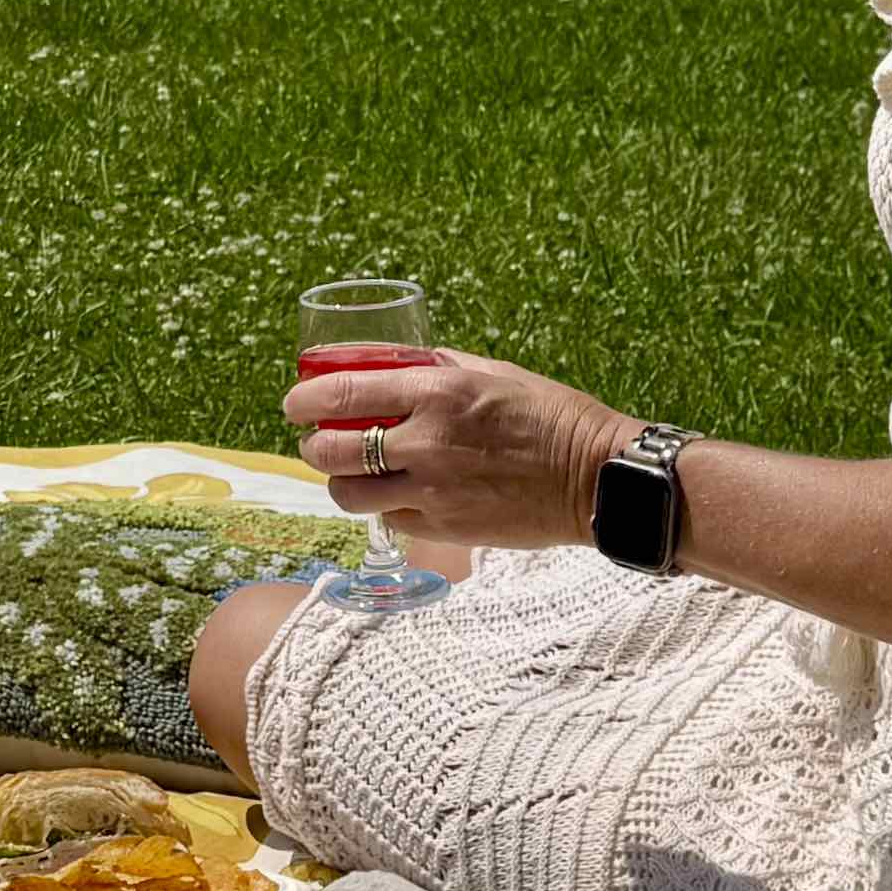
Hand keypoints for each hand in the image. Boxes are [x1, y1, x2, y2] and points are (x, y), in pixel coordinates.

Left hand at [282, 349, 639, 553]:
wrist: (597, 477)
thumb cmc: (551, 416)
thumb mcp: (494, 372)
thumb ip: (438, 367)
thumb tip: (392, 363)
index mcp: (438, 392)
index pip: (343, 392)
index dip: (305, 399)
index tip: (294, 403)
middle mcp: (428, 442)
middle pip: (332, 449)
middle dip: (313, 445)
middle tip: (318, 441)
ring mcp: (433, 490)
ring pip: (349, 494)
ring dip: (340, 482)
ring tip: (351, 474)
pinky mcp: (445, 527)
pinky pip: (387, 519)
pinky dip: (382, 507)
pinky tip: (395, 495)